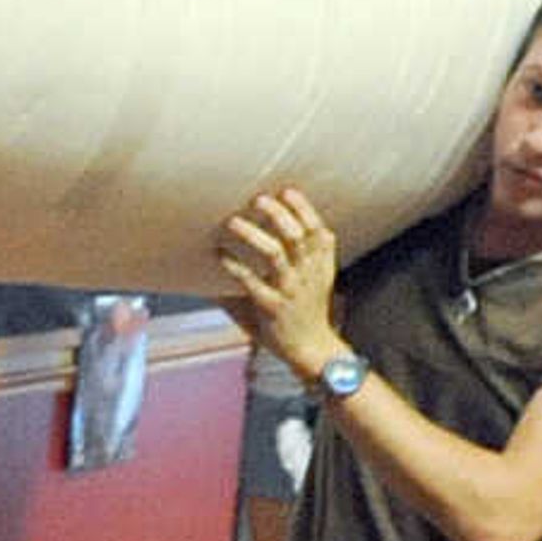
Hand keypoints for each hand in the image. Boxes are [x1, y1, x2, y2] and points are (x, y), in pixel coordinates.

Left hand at [213, 187, 346, 374]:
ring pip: (276, 253)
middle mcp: (308, 273)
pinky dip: (234, 266)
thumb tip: (269, 232)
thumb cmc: (303, 312)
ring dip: (253, 234)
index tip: (286, 190)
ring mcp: (290, 290)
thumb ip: (294, 258)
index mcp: (321, 264)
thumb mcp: (311, 282)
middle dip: (278, 213)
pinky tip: (220, 255)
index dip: (304, 207)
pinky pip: (251, 282)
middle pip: (297, 234)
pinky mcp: (272, 307)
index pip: (317, 229)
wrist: (312, 350)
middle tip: (257, 200)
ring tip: (233, 222)